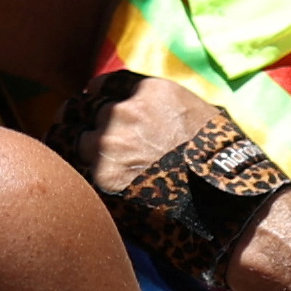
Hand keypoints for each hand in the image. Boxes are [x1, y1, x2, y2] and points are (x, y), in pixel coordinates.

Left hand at [61, 65, 237, 202]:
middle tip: (76, 133)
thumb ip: (167, 109)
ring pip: (67, 136)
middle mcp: (122, 111)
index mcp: (149, 92)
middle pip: (79, 108)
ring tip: (70, 158)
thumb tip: (156, 115)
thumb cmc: (221, 164)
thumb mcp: (200, 118)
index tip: (94, 109)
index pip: (103, 85)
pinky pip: (70, 168)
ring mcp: (107, 144)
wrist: (223, 204)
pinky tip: (71, 180)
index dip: (96, 99)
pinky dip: (69, 171)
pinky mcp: (99, 178)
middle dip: (78, 120)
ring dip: (70, 146)